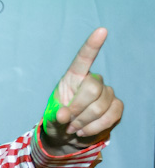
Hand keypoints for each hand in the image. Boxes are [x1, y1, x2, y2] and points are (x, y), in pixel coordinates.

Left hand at [41, 27, 123, 155]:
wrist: (67, 137)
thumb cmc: (58, 122)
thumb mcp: (50, 119)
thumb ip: (55, 116)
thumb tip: (64, 115)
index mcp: (73, 77)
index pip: (83, 58)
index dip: (92, 45)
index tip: (101, 30)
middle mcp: (92, 81)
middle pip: (92, 89)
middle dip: (78, 109)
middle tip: (68, 122)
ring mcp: (106, 93)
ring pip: (101, 106)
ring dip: (84, 122)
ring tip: (73, 128)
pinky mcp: (116, 106)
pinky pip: (111, 116)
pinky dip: (95, 128)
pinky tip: (84, 131)